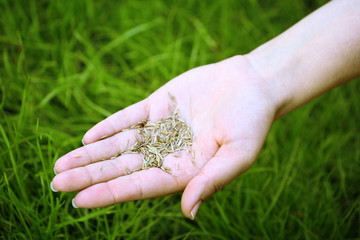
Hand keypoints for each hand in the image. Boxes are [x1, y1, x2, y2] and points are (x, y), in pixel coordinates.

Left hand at [52, 55, 279, 218]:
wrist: (253, 84)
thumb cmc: (252, 122)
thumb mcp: (237, 154)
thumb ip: (211, 182)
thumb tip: (189, 212)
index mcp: (184, 171)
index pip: (140, 186)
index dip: (110, 193)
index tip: (80, 200)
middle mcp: (167, 153)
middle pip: (122, 168)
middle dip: (90, 176)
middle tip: (56, 184)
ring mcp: (160, 129)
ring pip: (118, 145)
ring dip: (91, 155)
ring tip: (61, 165)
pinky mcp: (158, 105)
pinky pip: (128, 118)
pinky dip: (108, 127)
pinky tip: (88, 138)